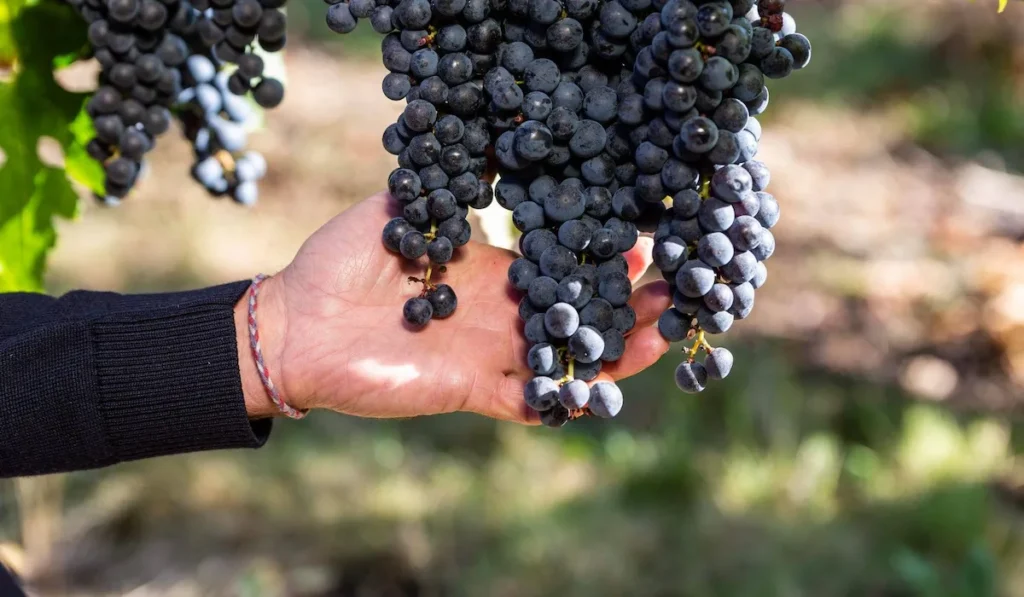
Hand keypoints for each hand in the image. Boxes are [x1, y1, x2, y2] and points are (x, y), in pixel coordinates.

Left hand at [236, 192, 672, 423]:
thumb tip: (481, 150)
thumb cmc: (337, 263)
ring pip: (563, 358)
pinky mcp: (469, 391)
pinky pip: (525, 403)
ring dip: (612, 351)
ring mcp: (487, 356)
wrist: (297, 327)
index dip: (598, 259)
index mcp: (486, 271)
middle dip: (625, 303)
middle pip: (573, 313)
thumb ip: (441, 191)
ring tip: (663, 336)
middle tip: (674, 290)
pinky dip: (560, 402)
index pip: (556, 265)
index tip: (640, 244)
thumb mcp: (395, 210)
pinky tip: (601, 393)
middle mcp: (496, 314)